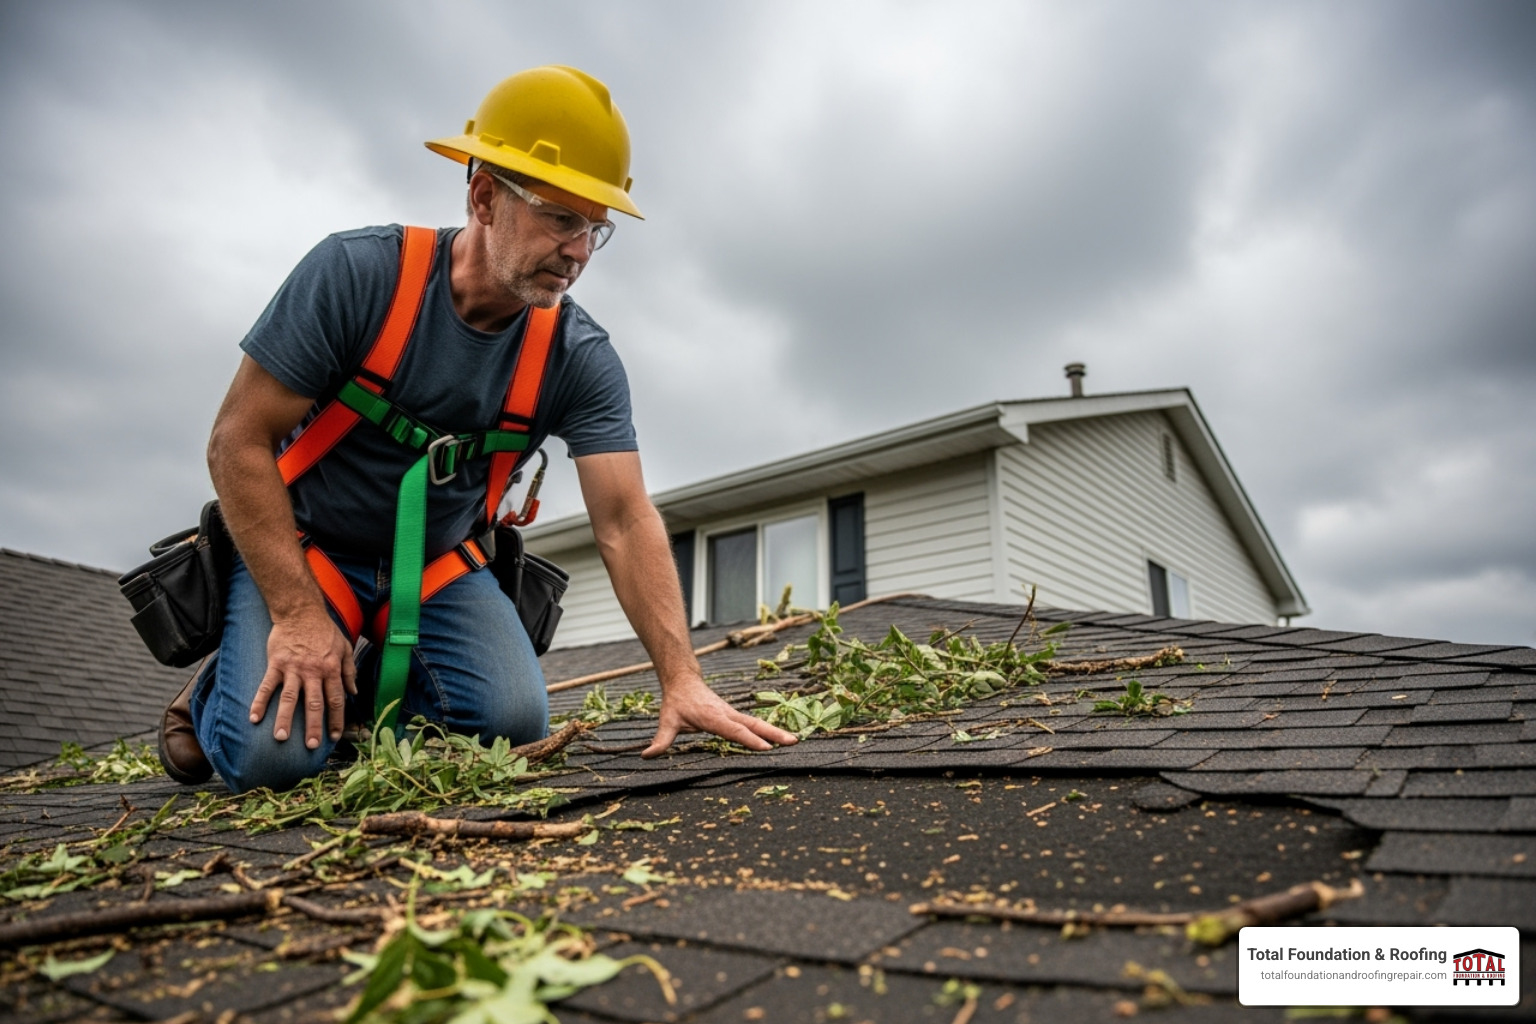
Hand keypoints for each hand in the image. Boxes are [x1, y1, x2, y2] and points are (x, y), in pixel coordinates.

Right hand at [249, 608, 355, 748]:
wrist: (300, 611)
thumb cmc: (324, 631)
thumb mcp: (345, 647)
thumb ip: (349, 671)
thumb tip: (354, 692)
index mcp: (331, 669)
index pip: (336, 699)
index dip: (336, 719)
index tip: (334, 736)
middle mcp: (313, 671)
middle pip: (314, 703)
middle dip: (313, 726)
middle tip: (310, 746)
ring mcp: (293, 668)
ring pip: (289, 698)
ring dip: (285, 719)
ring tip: (281, 738)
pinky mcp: (275, 664)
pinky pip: (266, 686)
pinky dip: (259, 702)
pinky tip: (254, 718)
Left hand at [642, 675, 798, 757]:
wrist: (684, 680)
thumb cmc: (676, 702)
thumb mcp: (667, 720)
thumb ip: (661, 740)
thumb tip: (647, 755)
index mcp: (713, 717)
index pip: (734, 730)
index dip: (749, 740)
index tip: (766, 748)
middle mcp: (727, 714)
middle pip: (754, 725)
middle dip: (773, 733)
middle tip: (793, 742)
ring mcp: (733, 713)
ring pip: (757, 722)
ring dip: (775, 731)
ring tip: (794, 741)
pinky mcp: (734, 715)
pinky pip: (753, 723)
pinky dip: (768, 730)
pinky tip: (779, 737)